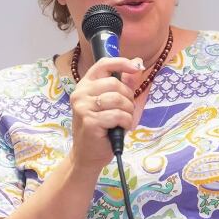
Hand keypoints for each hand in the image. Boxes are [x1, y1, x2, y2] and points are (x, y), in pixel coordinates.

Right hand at [68, 57, 142, 172]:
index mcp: (85, 85)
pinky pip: (118, 115)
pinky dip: (126, 122)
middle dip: (128, 98)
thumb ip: (123, 85)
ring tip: (124, 121)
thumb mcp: (112, 104)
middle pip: (115, 83)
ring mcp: (83, 107)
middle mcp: (81, 93)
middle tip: (127, 111)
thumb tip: (137, 65)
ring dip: (128, 111)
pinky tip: (121, 128)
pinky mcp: (89, 121)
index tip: (136, 67)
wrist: (87, 155)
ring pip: (117, 99)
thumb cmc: (101, 129)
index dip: (121, 62)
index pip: (103, 64)